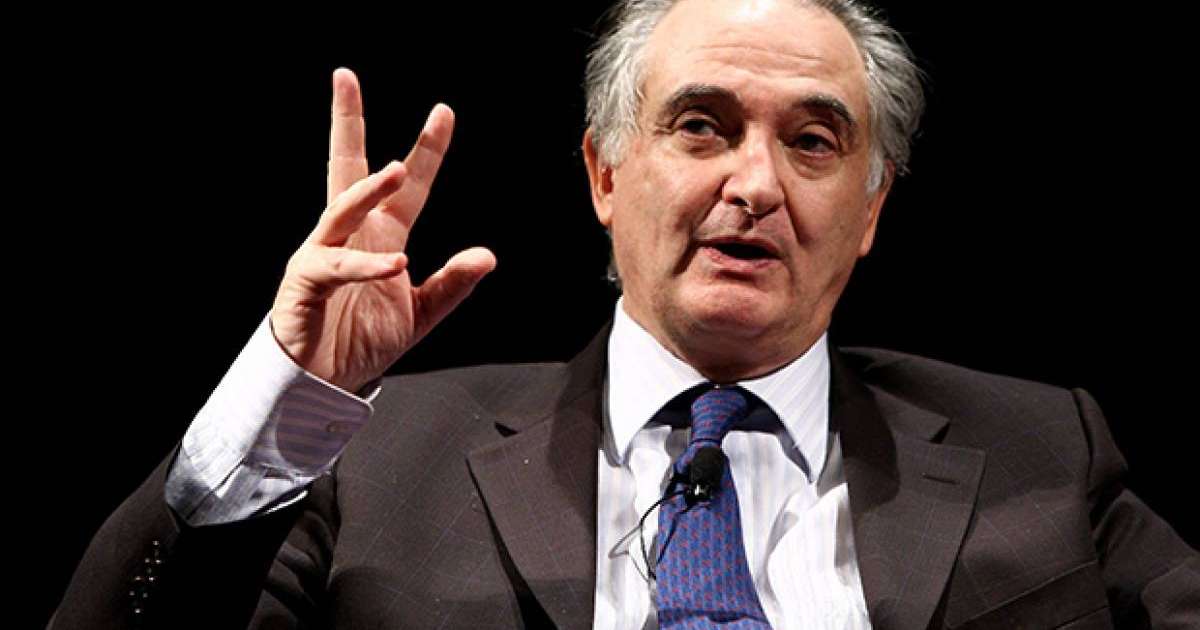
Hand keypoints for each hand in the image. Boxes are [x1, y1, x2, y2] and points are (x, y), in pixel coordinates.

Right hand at [270, 68, 495, 391]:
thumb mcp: (421, 315)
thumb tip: (487, 256)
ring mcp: (322, 255)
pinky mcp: (304, 284)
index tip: (443, 112)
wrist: (321, 386)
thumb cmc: (360, 343)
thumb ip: (451, 285)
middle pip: (347, 170)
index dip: (426, 150)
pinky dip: (364, 264)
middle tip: (345, 79)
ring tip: (395, 173)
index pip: (409, 186)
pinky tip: (394, 262)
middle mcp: (349, 236)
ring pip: (339, 211)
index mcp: (382, 236)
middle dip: (346, 123)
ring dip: (366, 192)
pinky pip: (334, 267)